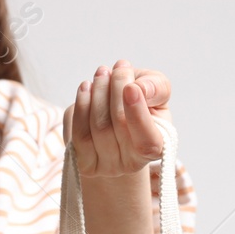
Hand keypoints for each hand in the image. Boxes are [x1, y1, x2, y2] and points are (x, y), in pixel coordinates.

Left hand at [63, 60, 172, 177]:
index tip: (131, 86)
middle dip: (116, 89)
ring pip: (96, 126)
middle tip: (118, 67)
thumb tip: (139, 89)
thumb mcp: (157, 92)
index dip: (137, 113)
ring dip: (97, 92)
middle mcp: (130, 163)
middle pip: (118, 124)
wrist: (116, 119)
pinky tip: (86, 88)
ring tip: (102, 73)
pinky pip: (77, 132)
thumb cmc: (142, 104)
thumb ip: (156, 88)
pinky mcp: (83, 162)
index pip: (146, 140)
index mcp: (155, 149)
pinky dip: (80, 105)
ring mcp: (105, 166)